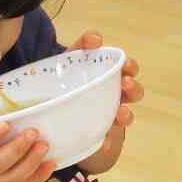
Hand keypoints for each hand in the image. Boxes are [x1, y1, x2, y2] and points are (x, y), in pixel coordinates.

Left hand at [66, 30, 143, 147]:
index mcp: (110, 75)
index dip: (131, 67)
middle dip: (133, 88)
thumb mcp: (72, 58)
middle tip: (125, 84)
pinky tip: (104, 143)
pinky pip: (107, 139)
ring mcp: (108, 114)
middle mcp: (115, 95)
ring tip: (120, 113)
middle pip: (134, 92)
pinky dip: (107, 141)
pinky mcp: (98, 132)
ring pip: (126, 116)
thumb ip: (83, 44)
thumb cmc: (65, 76)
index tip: (126, 67)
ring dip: (126, 114)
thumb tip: (97, 38)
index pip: (128, 70)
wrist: (47, 103)